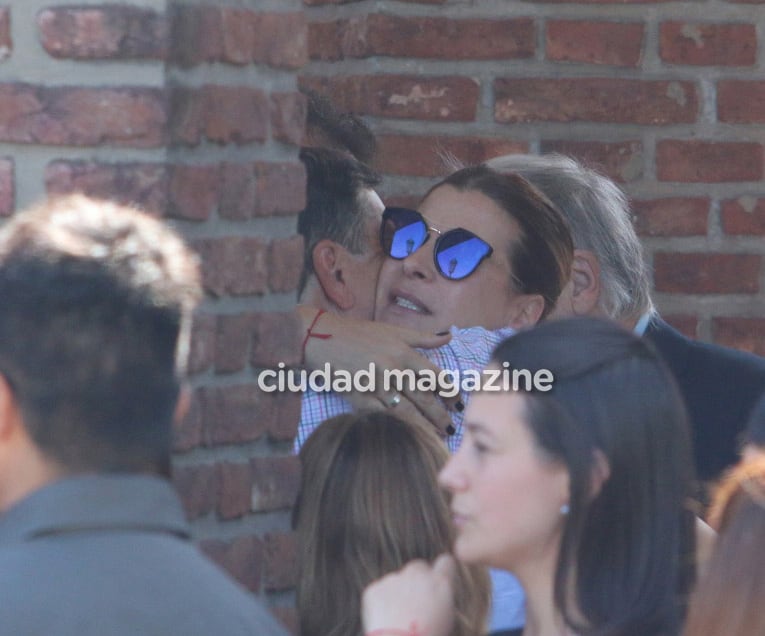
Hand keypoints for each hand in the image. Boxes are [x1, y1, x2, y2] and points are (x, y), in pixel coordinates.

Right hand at [298, 306, 457, 436]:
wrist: (320, 339)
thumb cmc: (358, 333)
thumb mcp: (392, 330)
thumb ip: (422, 337)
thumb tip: (449, 335)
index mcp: (403, 352)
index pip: (435, 376)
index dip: (450, 392)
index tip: (458, 403)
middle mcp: (393, 369)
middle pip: (424, 397)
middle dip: (440, 415)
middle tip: (451, 428)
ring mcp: (376, 385)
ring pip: (406, 411)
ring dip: (423, 425)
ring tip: (436, 437)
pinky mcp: (359, 397)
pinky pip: (382, 416)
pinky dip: (396, 427)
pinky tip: (407, 436)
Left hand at [362, 554, 455, 635]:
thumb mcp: (446, 620)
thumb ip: (441, 599)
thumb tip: (435, 596)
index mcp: (441, 583)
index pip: (446, 562)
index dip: (442, 570)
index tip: (438, 579)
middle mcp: (417, 575)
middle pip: (418, 567)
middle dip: (417, 580)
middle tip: (414, 604)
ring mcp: (394, 579)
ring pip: (396, 581)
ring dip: (398, 593)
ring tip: (398, 620)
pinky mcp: (374, 589)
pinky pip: (379, 592)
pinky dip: (380, 603)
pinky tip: (384, 622)